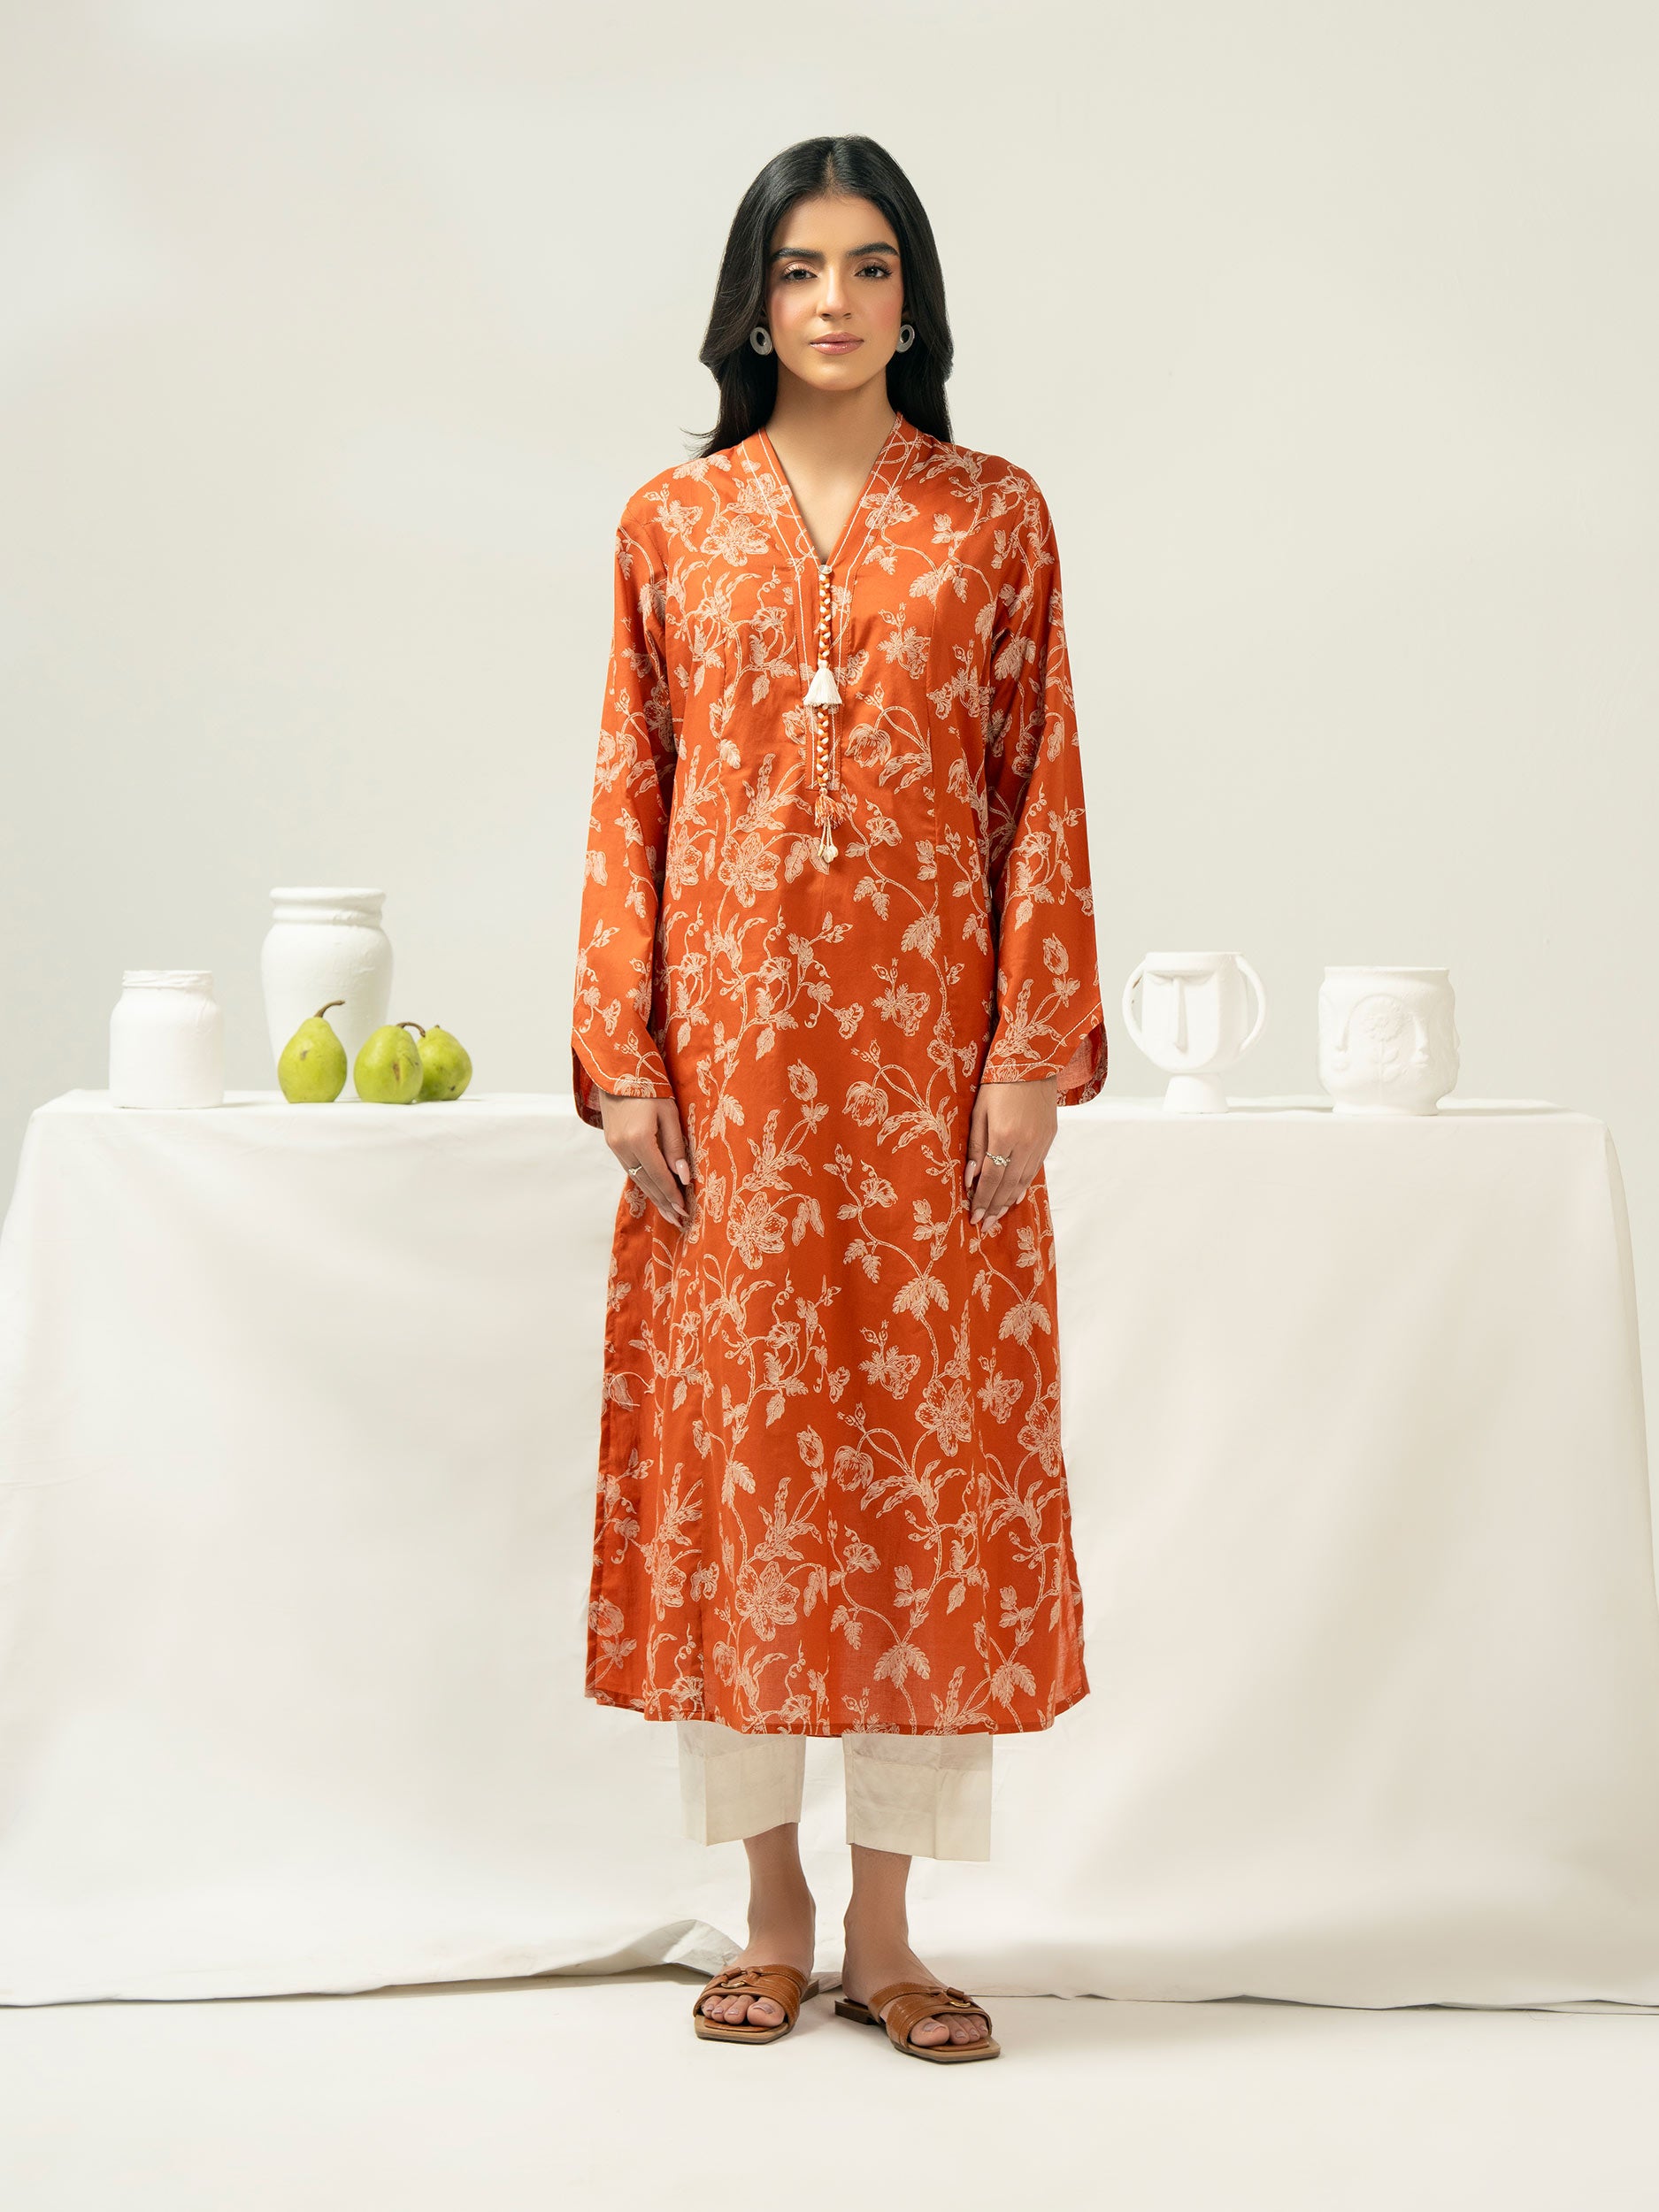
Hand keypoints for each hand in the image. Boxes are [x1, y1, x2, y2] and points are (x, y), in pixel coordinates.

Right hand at [597, 1091, 691, 1227]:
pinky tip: (653, 1190)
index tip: (684, 1210)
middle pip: (646, 1182)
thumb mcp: (669, 1114)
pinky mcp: (612, 1144)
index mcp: (639, 1139)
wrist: (619, 1071)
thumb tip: (683, 1177)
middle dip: (663, 1202)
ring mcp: (614, 1147)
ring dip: (653, 1196)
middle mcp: (623, 1147)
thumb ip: (675, 1147)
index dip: (672, 1194)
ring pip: (637, 1178)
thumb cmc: (650, 1088)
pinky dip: (644, 1181)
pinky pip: (630, 1169)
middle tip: (678, 1220)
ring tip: (668, 1212)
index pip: (659, 1175)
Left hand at [966, 1076, 1057, 1225]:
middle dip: (994, 1207)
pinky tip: (1015, 1196)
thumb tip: (970, 1178)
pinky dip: (1023, 1185)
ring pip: (1023, 1181)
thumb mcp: (978, 1112)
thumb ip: (975, 1147)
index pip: (991, 1178)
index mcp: (1004, 1136)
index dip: (982, 1200)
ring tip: (997, 1216)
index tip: (974, 1217)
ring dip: (1008, 1201)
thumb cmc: (998, 1083)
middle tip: (984, 1226)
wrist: (1032, 1062)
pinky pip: (1035, 1169)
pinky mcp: (1049, 1138)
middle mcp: (1025, 1143)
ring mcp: (1040, 1142)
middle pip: (1007, 1185)